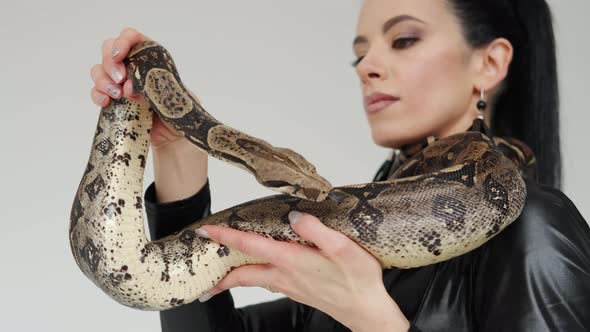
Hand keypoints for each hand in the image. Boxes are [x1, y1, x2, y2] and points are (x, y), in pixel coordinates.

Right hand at [89, 27, 202, 149]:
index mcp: (153, 58)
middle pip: (110, 49)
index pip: (133, 38)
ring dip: (103, 79)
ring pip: (99, 69)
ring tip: (117, 95)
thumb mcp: (176, 97)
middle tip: (120, 79)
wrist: (175, 138)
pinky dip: (97, 94)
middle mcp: (135, 67)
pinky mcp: (114, 100)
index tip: (120, 55)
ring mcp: (122, 83)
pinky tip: (105, 102)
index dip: (123, 41)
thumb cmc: (180, 114)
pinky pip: (97, 91)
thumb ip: (155, 89)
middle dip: (110, 62)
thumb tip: (132, 89)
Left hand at [196, 211, 409, 331]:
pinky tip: (259, 271)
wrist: (365, 309)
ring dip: (234, 276)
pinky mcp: (297, 291)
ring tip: (221, 274)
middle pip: (242, 274)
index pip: (249, 245)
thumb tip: (294, 216)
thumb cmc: (357, 279)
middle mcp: (285, 275)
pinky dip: (253, 277)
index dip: (225, 237)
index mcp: (291, 260)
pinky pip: (266, 283)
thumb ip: (315, 229)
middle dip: (220, 273)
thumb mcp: (342, 247)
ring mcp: (289, 286)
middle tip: (202, 272)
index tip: (205, 231)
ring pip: (252, 280)